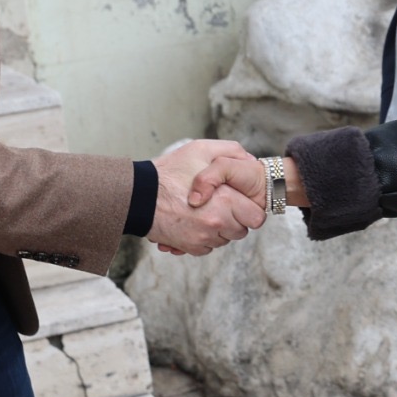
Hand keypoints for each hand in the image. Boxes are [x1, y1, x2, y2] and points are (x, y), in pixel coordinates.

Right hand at [149, 140, 264, 255]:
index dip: (249, 209)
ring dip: (219, 229)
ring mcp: (203, 238)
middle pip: (241, 231)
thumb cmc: (170, 171)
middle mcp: (217, 223)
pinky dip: (203, 238)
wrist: (139, 195)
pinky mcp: (190, 247)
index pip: (257, 218)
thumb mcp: (201, 150)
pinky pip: (207, 247)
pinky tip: (193, 222)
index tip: (240, 202)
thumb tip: (249, 161)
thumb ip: (231, 151)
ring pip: (224, 240)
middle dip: (235, 220)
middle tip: (221, 205)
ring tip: (204, 211)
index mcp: (226, 201)